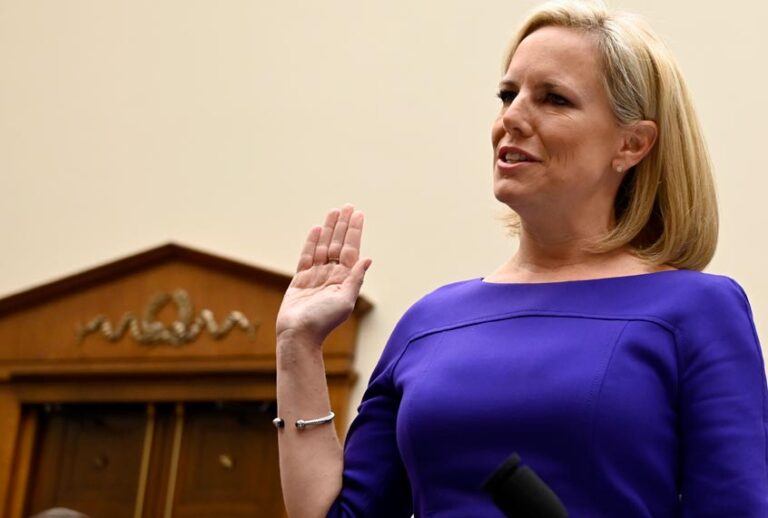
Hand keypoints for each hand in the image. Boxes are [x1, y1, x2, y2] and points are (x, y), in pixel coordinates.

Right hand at [276, 205, 371, 344]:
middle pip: (339, 244)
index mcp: (345, 280)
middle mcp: (332, 275)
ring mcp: (316, 276)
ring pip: (324, 246)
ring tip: (334, 211)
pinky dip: (312, 242)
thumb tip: (368, 259)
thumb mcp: (345, 301)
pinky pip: (307, 256)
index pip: (351, 250)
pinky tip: (317, 229)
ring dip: (329, 229)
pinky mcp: (301, 279)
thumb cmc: (323, 322)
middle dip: (343, 225)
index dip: (355, 231)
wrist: (298, 334)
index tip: (358, 214)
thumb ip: (355, 279)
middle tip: (348, 206)